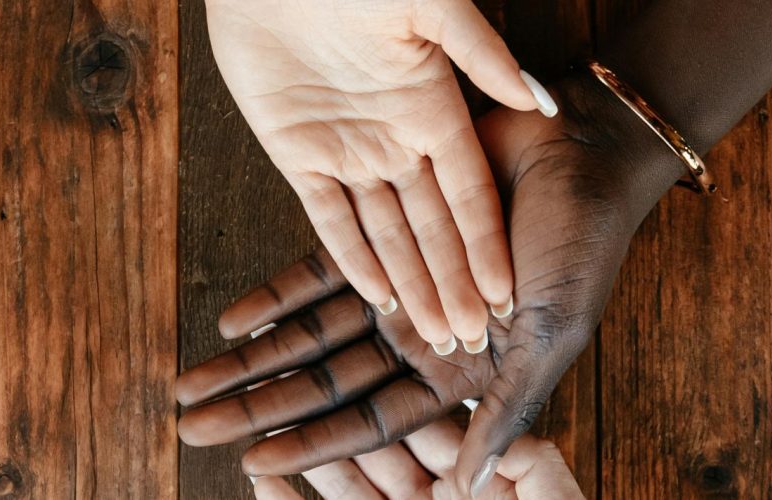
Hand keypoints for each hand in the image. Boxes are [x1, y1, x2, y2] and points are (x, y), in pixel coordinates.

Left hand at [176, 75, 680, 494]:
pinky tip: (232, 322)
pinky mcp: (382, 236)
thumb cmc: (581, 248)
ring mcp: (398, 288)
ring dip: (252, 360)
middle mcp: (422, 338)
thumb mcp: (550, 337)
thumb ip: (505, 409)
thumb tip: (462, 487)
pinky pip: (318, 274)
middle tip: (194, 428)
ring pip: (311, 335)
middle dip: (260, 408)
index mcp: (463, 374)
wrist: (581, 153)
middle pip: (327, 384)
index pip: (374, 422)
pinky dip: (277, 298)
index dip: (314, 443)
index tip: (252, 461)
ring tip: (190, 383)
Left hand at [205, 0, 556, 352]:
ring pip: (386, 232)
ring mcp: (349, 150)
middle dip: (453, 283)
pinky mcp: (298, 153)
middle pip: (432, 227)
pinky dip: (351, 256)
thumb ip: (480, 52)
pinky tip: (376, 297)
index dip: (487, 245)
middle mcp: (397, 140)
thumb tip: (536, 100)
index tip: (507, 292)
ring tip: (434, 333)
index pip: (470, 194)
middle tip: (471, 338)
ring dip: (410, 283)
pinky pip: (327, 218)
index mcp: (435, 110)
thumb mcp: (432, 2)